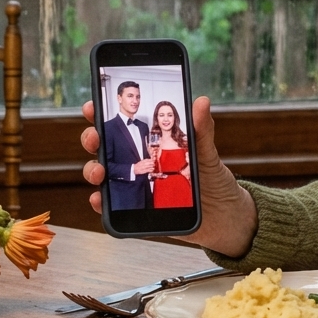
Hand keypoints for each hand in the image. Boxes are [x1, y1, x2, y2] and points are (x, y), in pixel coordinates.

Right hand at [81, 97, 257, 255]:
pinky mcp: (139, 210)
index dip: (105, 115)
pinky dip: (102, 203)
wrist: (224, 216)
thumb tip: (200, 102)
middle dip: (93, 139)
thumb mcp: (208, 153)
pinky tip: (100, 198)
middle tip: (95, 137)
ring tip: (99, 171)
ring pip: (105, 176)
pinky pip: (114, 207)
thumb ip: (202, 129)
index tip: (94, 106)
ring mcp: (139, 187)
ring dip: (93, 170)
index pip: (125, 127)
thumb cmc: (215, 181)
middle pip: (107, 149)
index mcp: (156, 146)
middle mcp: (142, 164)